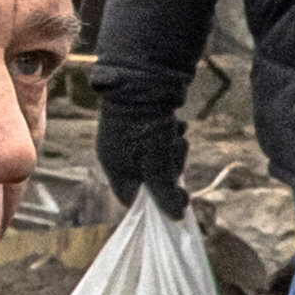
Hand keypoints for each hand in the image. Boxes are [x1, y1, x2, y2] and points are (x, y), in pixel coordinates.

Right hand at [93, 86, 190, 216]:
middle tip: (177, 152)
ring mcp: (129, 138)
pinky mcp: (142, 124)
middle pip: (150, 180)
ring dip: (173, 151)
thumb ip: (165, 192)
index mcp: (114, 167)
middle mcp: (118, 154)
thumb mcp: (158, 163)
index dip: (156, 203)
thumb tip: (177, 217)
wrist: (143, 77)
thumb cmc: (146, 125)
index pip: (132, 200)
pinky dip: (171, 135)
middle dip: (169, 171)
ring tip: (176, 134)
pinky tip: (176, 123)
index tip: (180, 199)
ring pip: (159, 159)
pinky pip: (160, 140)